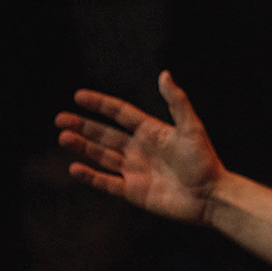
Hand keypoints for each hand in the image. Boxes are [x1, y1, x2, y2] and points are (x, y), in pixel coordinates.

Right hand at [55, 70, 224, 223]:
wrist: (210, 196)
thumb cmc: (205, 160)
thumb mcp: (192, 127)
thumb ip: (177, 102)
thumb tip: (164, 74)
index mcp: (151, 131)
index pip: (120, 113)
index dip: (100, 104)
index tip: (79, 96)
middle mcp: (140, 149)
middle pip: (105, 134)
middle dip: (82, 126)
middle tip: (60, 119)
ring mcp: (135, 170)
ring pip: (102, 155)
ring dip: (82, 146)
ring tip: (63, 137)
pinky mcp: (133, 192)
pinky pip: (106, 182)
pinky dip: (90, 176)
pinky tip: (74, 167)